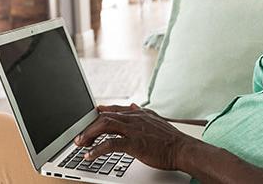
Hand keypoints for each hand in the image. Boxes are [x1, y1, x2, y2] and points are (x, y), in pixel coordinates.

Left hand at [74, 103, 197, 170]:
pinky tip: (90, 155)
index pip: (113, 110)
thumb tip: (133, 107)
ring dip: (89, 134)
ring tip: (80, 144)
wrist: (183, 149)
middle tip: (80, 136)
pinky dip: (97, 150)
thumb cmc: (170, 139)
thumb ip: (142, 113)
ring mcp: (133, 130)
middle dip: (89, 126)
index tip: (89, 116)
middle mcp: (134, 119)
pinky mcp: (134, 144)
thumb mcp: (155, 120)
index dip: (99, 113)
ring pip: (104, 125)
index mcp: (138, 114)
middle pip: (104, 117)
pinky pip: (110, 144)